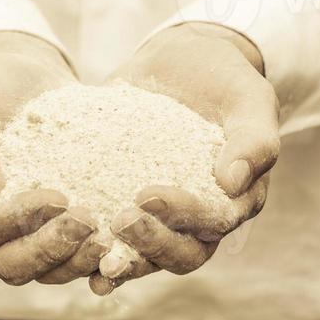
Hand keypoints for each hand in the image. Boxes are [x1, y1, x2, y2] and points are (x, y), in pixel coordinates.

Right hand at [0, 32, 105, 284]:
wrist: (19, 81)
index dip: (16, 221)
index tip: (58, 196)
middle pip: (7, 263)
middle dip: (48, 250)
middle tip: (88, 223)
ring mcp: (12, 234)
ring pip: (38, 271)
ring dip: (73, 261)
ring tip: (106, 238)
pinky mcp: (45, 231)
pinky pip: (65, 259)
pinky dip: (89, 258)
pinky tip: (118, 244)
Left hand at [90, 23, 279, 294]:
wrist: (187, 59)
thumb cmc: (228, 79)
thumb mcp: (249, 98)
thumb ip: (253, 138)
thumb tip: (233, 182)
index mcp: (234, 201)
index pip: (212, 223)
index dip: (182, 217)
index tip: (148, 195)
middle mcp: (198, 219)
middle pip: (180, 253)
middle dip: (149, 244)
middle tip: (120, 221)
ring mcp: (161, 216)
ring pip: (145, 256)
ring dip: (120, 260)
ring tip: (91, 256)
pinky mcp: (125, 201)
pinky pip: (112, 235)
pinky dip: (92, 247)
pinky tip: (65, 244)